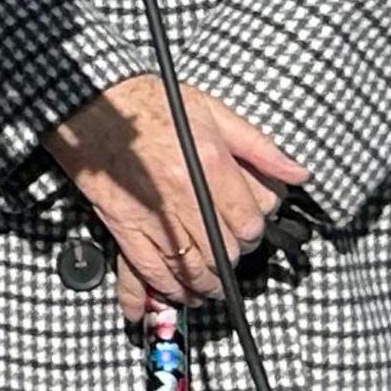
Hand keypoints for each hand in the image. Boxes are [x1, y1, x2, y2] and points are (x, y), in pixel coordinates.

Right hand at [46, 76, 308, 318]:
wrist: (91, 99)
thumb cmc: (151, 102)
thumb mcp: (212, 111)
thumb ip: (259, 146)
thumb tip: (298, 174)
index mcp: (211, 163)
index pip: (249, 221)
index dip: (253, 232)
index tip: (247, 230)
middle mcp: (185, 193)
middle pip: (225, 251)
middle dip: (232, 258)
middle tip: (230, 255)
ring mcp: (152, 212)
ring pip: (192, 268)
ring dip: (206, 283)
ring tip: (211, 286)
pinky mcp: (122, 224)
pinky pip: (150, 269)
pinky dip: (168, 287)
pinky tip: (179, 290)